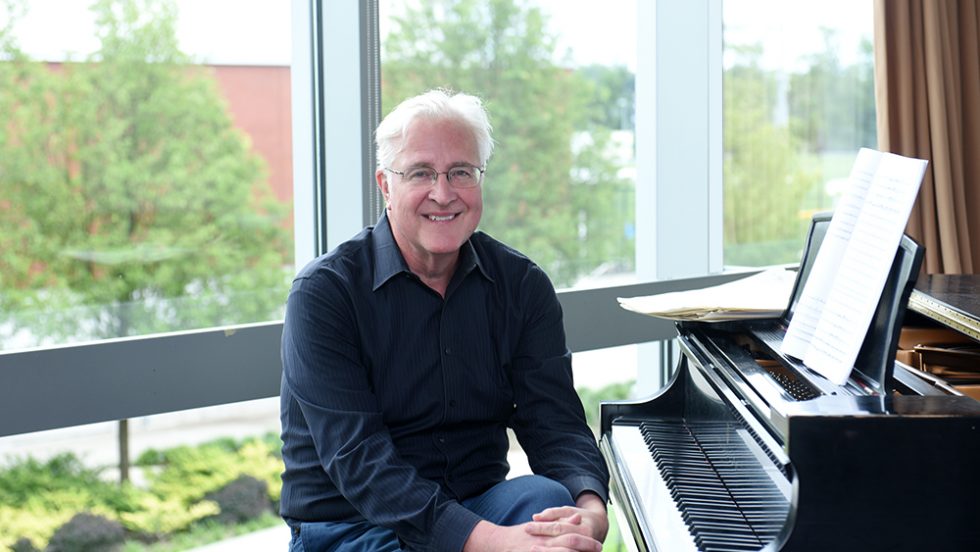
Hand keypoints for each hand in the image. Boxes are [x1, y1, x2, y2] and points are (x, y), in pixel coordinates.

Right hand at [463, 520, 601, 551]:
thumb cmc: (521, 535)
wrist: (498, 542)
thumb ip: (560, 523)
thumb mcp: (541, 526)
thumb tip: (578, 519)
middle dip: (585, 549)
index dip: (587, 543)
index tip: (598, 546)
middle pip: (568, 547)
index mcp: (548, 535)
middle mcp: (544, 544)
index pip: (571, 538)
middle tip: (599, 549)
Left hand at [526, 493, 608, 542]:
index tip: (527, 527)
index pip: (558, 528)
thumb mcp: (568, 511)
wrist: (599, 528)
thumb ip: (552, 513)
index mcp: (583, 529)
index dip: (542, 528)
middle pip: (561, 543)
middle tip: (527, 543)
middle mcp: (587, 542)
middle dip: (543, 543)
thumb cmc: (580, 518)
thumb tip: (535, 517)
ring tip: (533, 550)